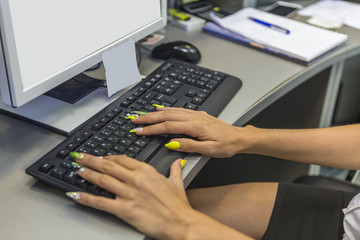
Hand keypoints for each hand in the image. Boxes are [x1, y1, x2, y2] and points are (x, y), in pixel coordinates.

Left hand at [68, 154, 193, 239]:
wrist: (181, 223)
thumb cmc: (178, 205)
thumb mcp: (177, 183)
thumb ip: (174, 170)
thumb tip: (176, 162)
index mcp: (147, 171)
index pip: (122, 159)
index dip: (108, 157)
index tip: (101, 156)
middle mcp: (135, 179)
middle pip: (109, 166)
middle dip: (91, 160)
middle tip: (79, 156)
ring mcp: (128, 194)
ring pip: (102, 180)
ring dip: (87, 174)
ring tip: (77, 169)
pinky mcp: (124, 209)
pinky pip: (101, 202)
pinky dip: (86, 198)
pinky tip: (76, 194)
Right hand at [132, 107, 251, 157]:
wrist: (238, 137)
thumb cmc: (226, 145)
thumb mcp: (208, 150)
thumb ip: (189, 145)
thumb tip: (171, 143)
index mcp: (194, 127)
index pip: (167, 127)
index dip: (151, 129)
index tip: (139, 131)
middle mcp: (193, 118)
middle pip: (165, 116)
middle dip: (148, 118)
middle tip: (134, 120)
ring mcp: (195, 115)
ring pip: (171, 111)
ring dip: (155, 112)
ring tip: (142, 114)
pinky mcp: (197, 115)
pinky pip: (178, 109)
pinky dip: (167, 108)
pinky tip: (161, 108)